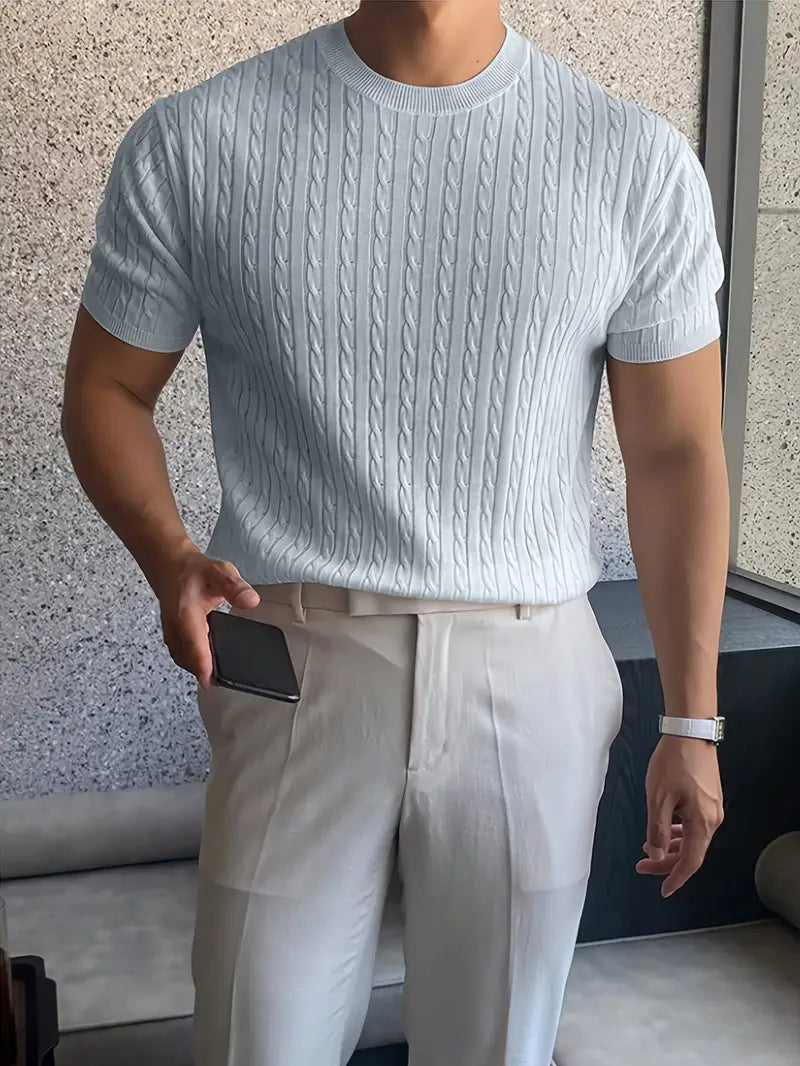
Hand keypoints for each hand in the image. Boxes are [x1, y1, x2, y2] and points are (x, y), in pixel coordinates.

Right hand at [154, 543, 260, 688]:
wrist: (169, 565)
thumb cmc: (194, 570)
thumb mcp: (219, 571)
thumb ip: (234, 586)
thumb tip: (250, 600)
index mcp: (185, 613)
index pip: (194, 646)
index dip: (203, 666)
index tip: (212, 682)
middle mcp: (174, 627)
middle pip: (187, 659)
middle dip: (203, 672)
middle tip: (225, 681)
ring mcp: (170, 633)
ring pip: (182, 659)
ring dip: (197, 668)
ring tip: (219, 676)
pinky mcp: (171, 636)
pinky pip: (181, 655)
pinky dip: (193, 662)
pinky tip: (207, 664)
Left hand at [637, 734, 723, 897]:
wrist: (689, 732)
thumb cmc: (674, 761)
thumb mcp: (658, 798)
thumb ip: (656, 830)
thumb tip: (655, 855)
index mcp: (703, 822)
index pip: (691, 861)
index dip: (675, 877)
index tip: (663, 889)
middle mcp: (712, 818)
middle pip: (691, 851)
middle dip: (666, 861)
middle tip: (642, 866)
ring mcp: (711, 807)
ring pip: (691, 837)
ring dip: (670, 845)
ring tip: (648, 847)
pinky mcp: (707, 797)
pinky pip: (693, 823)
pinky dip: (677, 831)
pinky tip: (663, 828)